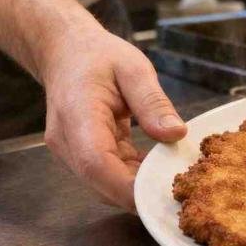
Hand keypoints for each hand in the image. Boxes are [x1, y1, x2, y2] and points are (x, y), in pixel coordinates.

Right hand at [40, 25, 186, 211]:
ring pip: (103, 184)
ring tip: (171, 174)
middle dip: (138, 192)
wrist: (66, 52)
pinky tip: (155, 165)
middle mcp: (66, 140)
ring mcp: (70, 151)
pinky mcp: (80, 155)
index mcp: (77, 114)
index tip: (160, 193)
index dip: (126, 186)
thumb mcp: (133, 69)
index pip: (95, 162)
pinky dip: (132, 175)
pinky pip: (107, 175)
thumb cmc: (97, 56)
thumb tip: (176, 134)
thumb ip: (153, 102)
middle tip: (180, 188)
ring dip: (136, 185)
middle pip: (100, 182)